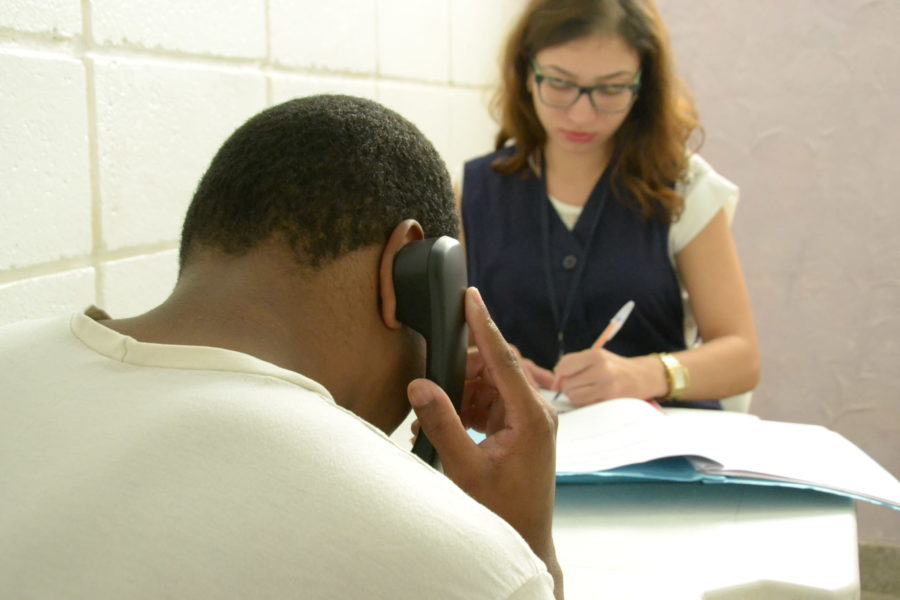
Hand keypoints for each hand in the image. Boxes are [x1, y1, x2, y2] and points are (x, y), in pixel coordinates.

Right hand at [407, 287, 561, 589]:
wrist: (525, 539)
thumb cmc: (503, 510)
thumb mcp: (466, 468)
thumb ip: (443, 423)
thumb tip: (419, 385)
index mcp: (531, 417)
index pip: (504, 358)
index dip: (484, 325)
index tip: (470, 296)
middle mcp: (535, 412)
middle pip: (494, 369)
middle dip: (460, 371)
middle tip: (430, 385)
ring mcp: (528, 420)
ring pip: (488, 385)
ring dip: (460, 393)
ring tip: (434, 415)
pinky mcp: (518, 428)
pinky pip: (489, 402)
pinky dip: (466, 407)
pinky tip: (446, 422)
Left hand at [553, 347, 656, 406]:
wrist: (643, 377)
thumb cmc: (613, 367)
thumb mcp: (596, 356)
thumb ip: (573, 364)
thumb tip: (554, 382)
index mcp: (596, 355)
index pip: (563, 366)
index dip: (559, 375)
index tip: (562, 378)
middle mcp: (602, 370)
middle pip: (567, 384)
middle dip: (568, 386)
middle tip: (580, 384)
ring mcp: (607, 387)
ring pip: (573, 396)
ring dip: (576, 396)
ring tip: (587, 390)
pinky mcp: (610, 401)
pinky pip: (585, 405)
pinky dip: (585, 403)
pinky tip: (595, 397)